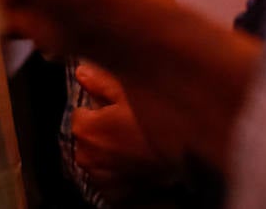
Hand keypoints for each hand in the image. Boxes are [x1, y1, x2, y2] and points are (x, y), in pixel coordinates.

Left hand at [71, 63, 183, 202]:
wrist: (186, 159)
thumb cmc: (154, 120)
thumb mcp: (127, 92)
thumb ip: (99, 83)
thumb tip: (79, 72)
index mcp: (84, 129)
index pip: (80, 113)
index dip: (99, 109)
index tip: (117, 109)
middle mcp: (85, 157)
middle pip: (87, 136)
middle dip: (100, 130)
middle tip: (128, 125)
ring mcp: (99, 178)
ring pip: (97, 157)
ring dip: (108, 151)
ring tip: (134, 144)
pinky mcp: (112, 193)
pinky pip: (108, 177)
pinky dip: (116, 170)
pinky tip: (134, 162)